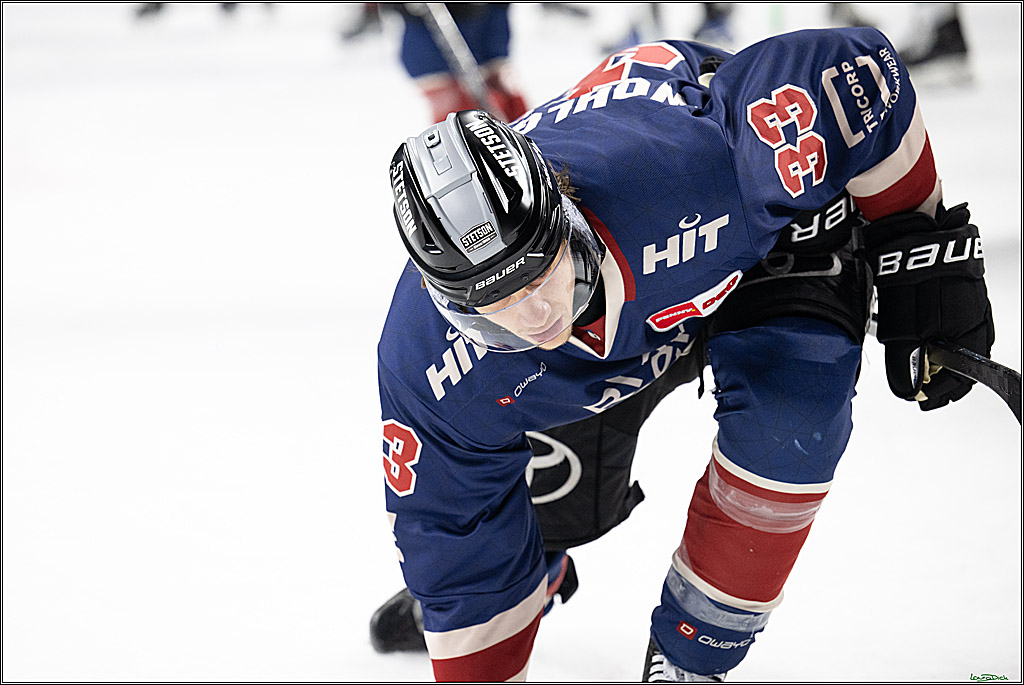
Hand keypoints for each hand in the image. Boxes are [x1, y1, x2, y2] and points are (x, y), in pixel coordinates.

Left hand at [864, 203, 994, 409]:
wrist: (917, 236)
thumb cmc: (918, 281)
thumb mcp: (906, 331)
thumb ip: (907, 364)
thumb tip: (909, 390)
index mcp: (972, 336)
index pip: (963, 379)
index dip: (940, 394)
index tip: (921, 400)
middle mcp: (977, 322)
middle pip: (960, 362)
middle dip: (937, 377)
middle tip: (914, 386)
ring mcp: (969, 305)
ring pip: (953, 343)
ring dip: (933, 356)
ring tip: (911, 365)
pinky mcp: (957, 293)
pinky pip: (947, 324)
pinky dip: (932, 336)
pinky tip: (916, 337)